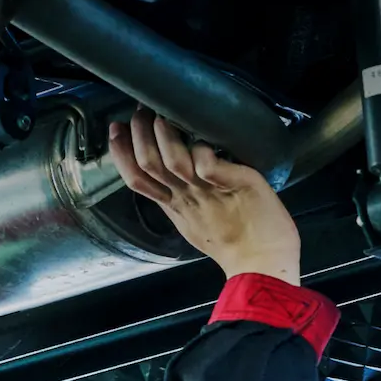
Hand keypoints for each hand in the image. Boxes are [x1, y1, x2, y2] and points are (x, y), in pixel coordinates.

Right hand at [110, 111, 300, 284]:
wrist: (264, 267)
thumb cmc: (237, 246)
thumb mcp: (196, 224)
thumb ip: (182, 202)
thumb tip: (172, 181)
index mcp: (175, 205)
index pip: (136, 178)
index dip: (121, 152)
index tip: (116, 128)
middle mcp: (186, 197)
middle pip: (148, 163)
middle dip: (138, 134)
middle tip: (140, 112)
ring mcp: (209, 191)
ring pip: (173, 160)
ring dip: (165, 136)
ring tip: (163, 116)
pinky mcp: (236, 184)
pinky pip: (208, 164)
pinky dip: (202, 152)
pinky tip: (204, 142)